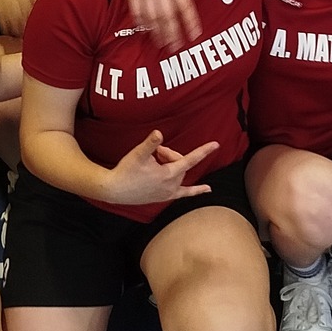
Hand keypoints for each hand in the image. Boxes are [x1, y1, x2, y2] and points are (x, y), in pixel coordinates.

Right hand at [99, 130, 217, 205]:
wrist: (115, 190)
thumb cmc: (126, 171)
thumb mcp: (138, 154)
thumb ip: (151, 143)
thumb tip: (159, 133)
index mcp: (168, 174)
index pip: (190, 159)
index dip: (203, 150)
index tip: (216, 144)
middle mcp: (171, 185)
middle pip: (180, 163)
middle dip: (169, 154)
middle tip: (154, 152)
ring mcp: (169, 193)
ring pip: (179, 173)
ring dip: (173, 164)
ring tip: (157, 159)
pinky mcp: (164, 197)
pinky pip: (184, 193)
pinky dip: (195, 191)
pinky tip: (207, 189)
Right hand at [121, 0, 202, 48]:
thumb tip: (178, 5)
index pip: (185, 6)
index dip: (190, 21)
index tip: (195, 34)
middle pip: (169, 16)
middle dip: (173, 33)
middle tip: (176, 47)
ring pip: (153, 17)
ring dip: (158, 31)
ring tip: (161, 43)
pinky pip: (138, 10)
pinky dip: (142, 21)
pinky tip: (145, 29)